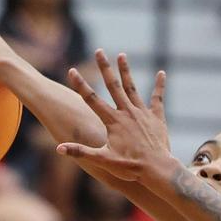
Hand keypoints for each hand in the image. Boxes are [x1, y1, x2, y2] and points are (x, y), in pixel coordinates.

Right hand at [55, 49, 169, 181]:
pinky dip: (159, 86)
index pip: (92, 99)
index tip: (71, 70)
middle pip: (113, 86)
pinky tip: (161, 73)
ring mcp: (142, 113)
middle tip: (99, 51)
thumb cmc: (130, 166)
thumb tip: (59, 149)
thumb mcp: (103, 160)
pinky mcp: (156, 117)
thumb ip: (81, 152)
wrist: (157, 169)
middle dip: (105, 68)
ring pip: (132, 87)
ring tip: (122, 55)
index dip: (80, 85)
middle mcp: (127, 112)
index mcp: (113, 121)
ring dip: (126, 71)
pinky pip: (157, 98)